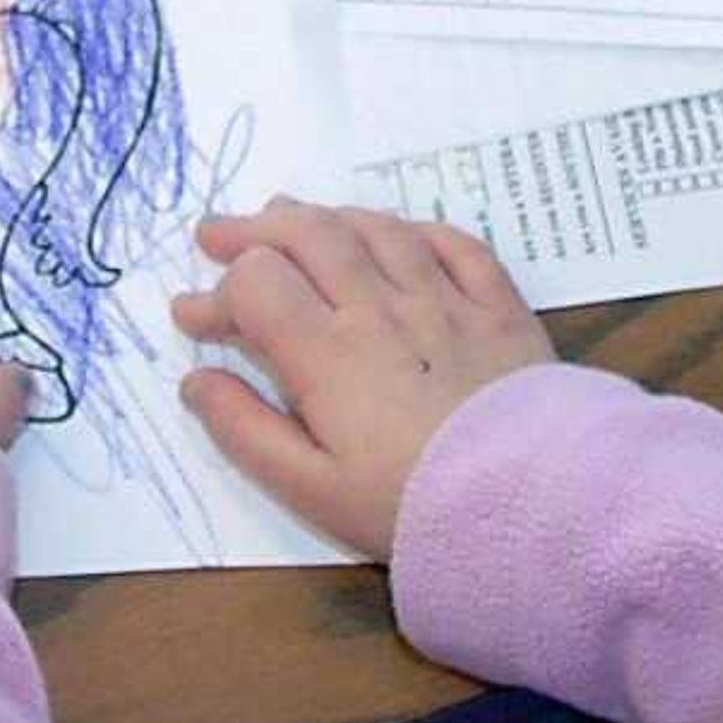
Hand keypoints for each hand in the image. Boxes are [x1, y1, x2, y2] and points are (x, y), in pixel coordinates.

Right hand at [171, 200, 555, 558]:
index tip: (190, 316)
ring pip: (376, 228)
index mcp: (328, 353)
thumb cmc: (411, 507)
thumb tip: (196, 381)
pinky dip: (414, 229)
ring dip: (325, 216)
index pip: (256, 285)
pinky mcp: (500, 306)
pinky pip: (455, 243)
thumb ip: (247, 432)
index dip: (214, 294)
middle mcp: (381, 307)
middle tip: (217, 235)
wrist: (533, 503)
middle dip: (253, 229)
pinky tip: (396, 233)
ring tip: (292, 216)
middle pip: (309, 235)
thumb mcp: (312, 490)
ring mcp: (445, 299)